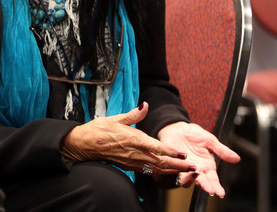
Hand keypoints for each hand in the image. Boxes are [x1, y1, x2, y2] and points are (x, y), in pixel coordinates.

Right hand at [60, 102, 195, 174]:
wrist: (84, 144)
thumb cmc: (98, 130)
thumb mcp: (117, 118)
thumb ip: (134, 114)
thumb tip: (145, 105)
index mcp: (134, 139)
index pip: (158, 148)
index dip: (172, 152)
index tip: (184, 154)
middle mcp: (135, 153)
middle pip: (161, 162)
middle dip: (178, 165)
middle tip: (192, 167)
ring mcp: (131, 162)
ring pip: (155, 169)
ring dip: (171, 171)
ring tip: (183, 171)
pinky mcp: (127, 166)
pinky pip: (146, 170)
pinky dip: (158, 172)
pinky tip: (164, 171)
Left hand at [158, 121, 239, 197]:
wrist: (178, 128)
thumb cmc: (195, 135)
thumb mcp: (210, 141)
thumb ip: (222, 150)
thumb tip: (237, 158)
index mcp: (207, 166)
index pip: (213, 180)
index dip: (217, 187)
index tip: (220, 193)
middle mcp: (196, 170)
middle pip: (202, 182)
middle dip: (206, 186)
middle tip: (211, 190)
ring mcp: (184, 168)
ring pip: (187, 180)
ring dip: (191, 180)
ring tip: (196, 175)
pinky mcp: (173, 163)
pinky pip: (174, 170)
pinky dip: (178, 170)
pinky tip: (182, 169)